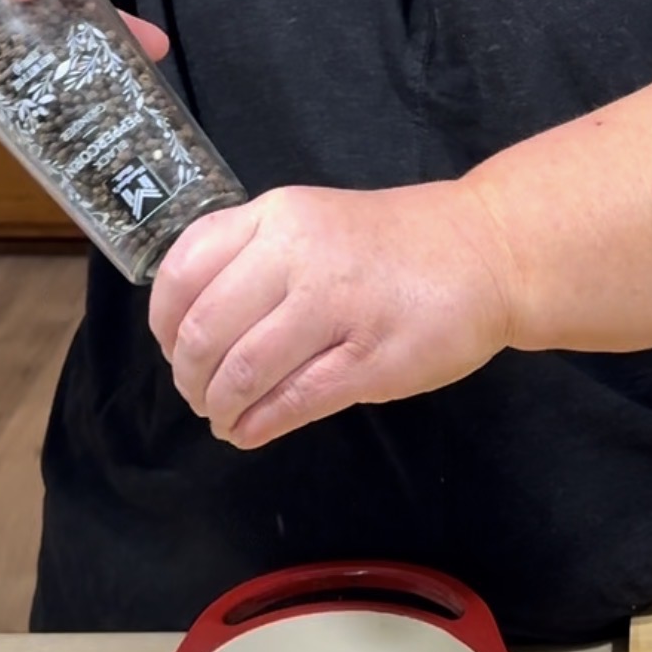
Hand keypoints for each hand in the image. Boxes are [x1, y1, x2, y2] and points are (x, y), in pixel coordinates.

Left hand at [147, 182, 518, 448]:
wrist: (488, 251)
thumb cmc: (398, 245)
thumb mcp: (314, 221)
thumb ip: (258, 257)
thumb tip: (200, 322)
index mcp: (276, 218)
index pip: (183, 271)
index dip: (163, 324)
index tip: (173, 350)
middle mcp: (297, 256)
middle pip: (205, 331)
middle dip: (192, 379)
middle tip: (201, 398)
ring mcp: (336, 308)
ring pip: (244, 370)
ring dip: (222, 407)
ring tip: (225, 419)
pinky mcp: (371, 360)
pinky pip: (294, 400)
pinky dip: (260, 425)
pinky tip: (250, 433)